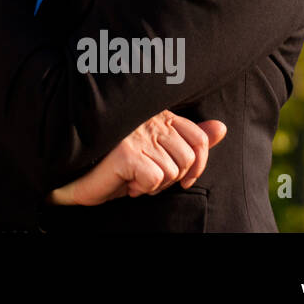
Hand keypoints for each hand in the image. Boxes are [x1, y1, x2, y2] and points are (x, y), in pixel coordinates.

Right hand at [48, 110, 226, 205]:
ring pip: (172, 172)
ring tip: (133, 177)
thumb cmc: (120, 164)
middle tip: (146, 176)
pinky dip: (142, 187)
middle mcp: (150, 120)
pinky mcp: (127, 152)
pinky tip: (126, 181)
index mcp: (160, 116)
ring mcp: (137, 135)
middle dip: (170, 177)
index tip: (183, 177)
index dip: (197, 164)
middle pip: (187, 159)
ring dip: (153, 184)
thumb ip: (191, 141)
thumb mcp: (159, 152)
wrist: (81, 175)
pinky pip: (155, 179)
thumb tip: (222, 127)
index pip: (199, 138)